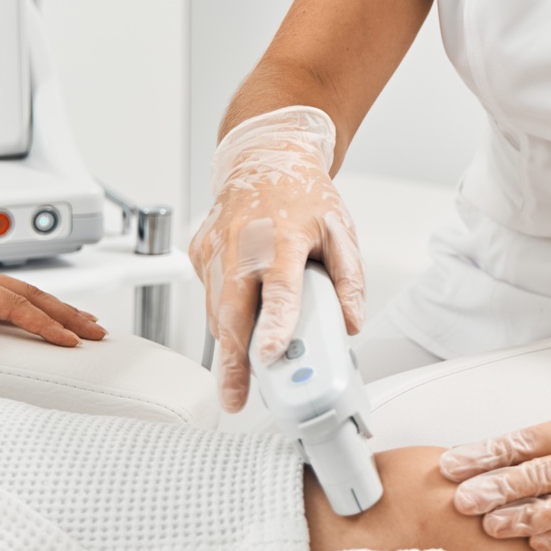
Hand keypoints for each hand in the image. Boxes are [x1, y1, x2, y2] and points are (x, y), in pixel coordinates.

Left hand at [0, 236, 105, 351]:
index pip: (12, 306)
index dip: (44, 326)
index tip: (71, 342)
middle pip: (28, 294)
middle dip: (66, 314)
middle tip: (97, 330)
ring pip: (19, 289)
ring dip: (53, 305)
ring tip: (78, 319)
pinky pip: (2, 288)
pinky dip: (29, 298)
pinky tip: (33, 306)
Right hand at [191, 105, 365, 411]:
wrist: (263, 154)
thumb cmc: (302, 193)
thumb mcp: (340, 229)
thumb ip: (348, 279)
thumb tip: (351, 322)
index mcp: (282, 238)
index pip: (279, 288)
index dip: (274, 324)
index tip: (269, 354)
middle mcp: (243, 244)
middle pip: (231, 311)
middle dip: (232, 360)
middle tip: (235, 396)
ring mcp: (215, 248)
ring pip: (215, 309)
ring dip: (226, 345)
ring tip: (237, 379)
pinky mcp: (199, 252)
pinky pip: (209, 294)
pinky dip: (221, 315)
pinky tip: (237, 322)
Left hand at [440, 407, 550, 550]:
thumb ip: (535, 446)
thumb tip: (470, 462)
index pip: (530, 440)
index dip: (488, 454)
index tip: (451, 467)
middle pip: (548, 472)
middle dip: (500, 487)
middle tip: (463, 502)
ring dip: (528, 518)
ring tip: (492, 526)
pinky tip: (537, 545)